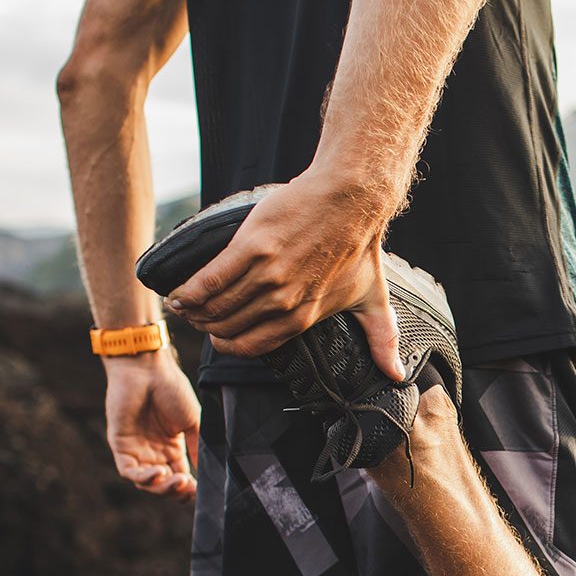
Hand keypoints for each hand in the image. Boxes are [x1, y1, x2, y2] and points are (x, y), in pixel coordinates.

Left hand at [103, 350, 199, 501]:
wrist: (148, 370)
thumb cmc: (171, 389)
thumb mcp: (193, 421)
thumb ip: (197, 447)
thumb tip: (207, 471)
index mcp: (171, 447)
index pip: (179, 477)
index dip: (188, 489)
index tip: (200, 491)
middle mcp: (153, 452)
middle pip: (163, 484)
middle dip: (176, 491)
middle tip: (189, 488)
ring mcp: (136, 450)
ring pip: (146, 483)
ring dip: (162, 487)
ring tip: (178, 481)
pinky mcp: (120, 445)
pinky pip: (129, 471)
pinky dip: (144, 477)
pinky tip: (159, 473)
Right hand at [164, 168, 406, 380]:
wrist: (350, 199)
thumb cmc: (360, 247)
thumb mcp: (373, 299)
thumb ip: (382, 339)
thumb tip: (397, 375)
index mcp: (304, 316)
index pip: (254, 346)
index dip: (230, 346)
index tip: (218, 338)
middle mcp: (283, 301)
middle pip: (229, 326)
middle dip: (207, 327)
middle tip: (195, 320)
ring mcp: (266, 274)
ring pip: (216, 304)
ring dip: (193, 310)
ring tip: (181, 307)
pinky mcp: (251, 247)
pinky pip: (210, 278)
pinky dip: (190, 290)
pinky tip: (177, 294)